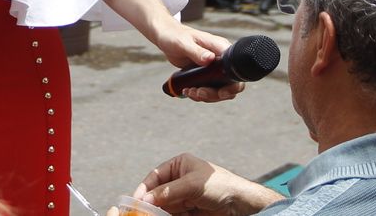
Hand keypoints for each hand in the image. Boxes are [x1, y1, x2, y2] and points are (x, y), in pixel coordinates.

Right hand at [133, 152, 272, 214]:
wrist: (240, 204)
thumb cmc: (219, 185)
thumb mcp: (192, 185)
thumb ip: (169, 192)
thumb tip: (146, 199)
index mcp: (179, 165)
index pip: (156, 176)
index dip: (144, 188)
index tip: (135, 200)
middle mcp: (179, 179)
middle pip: (157, 192)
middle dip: (149, 202)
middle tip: (139, 212)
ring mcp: (183, 196)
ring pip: (163, 205)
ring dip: (156, 212)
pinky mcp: (188, 210)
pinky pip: (172, 214)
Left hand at [156, 24, 241, 102]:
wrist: (167, 36)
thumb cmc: (175, 35)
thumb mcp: (184, 43)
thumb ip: (197, 51)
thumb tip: (210, 58)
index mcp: (220, 48)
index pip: (236, 69)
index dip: (233, 84)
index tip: (220, 92)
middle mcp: (221, 58)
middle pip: (230, 84)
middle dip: (216, 94)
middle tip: (199, 93)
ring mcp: (214, 68)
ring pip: (220, 90)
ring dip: (206, 96)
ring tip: (190, 92)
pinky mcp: (206, 74)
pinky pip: (209, 89)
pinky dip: (200, 94)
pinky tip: (188, 91)